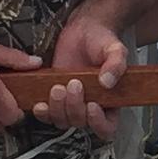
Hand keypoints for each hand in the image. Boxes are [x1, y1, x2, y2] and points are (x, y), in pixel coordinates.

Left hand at [35, 5, 128, 140]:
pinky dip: (42, 112)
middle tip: (73, 84)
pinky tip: (41, 102)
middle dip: (74, 107)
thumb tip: (108, 81)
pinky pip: (47, 116)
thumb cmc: (102, 41)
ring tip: (57, 86)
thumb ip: (116, 64)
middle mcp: (91, 106)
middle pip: (81, 123)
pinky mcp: (55, 98)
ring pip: (63, 121)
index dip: (98, 123)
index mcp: (110, 101)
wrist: (84, 31)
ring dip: (58, 108)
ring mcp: (72, 103)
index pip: (107, 127)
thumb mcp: (115, 50)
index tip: (92, 105)